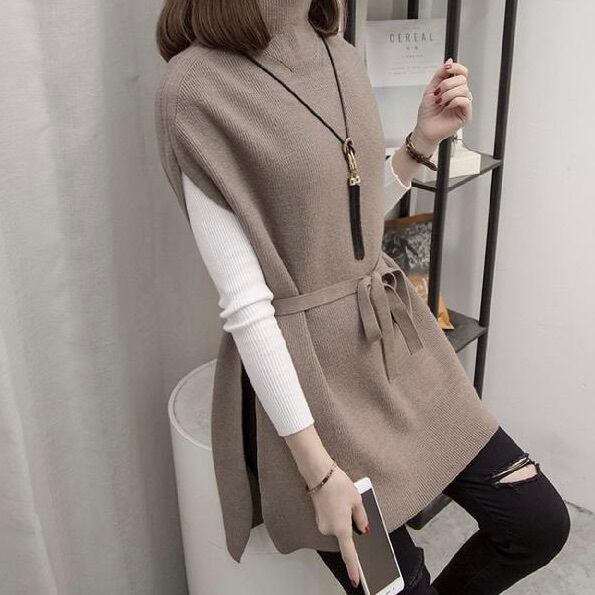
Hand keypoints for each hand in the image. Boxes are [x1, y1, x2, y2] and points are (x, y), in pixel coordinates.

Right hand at [310, 464, 369, 589]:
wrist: (319, 473)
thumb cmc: (337, 485)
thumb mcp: (356, 500)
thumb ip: (361, 518)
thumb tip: (363, 529)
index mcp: (341, 528)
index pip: (349, 554)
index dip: (353, 568)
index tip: (356, 580)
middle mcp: (329, 530)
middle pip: (344, 535)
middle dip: (350, 525)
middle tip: (351, 506)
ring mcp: (322, 524)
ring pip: (338, 526)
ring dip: (342, 517)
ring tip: (343, 499)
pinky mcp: (318, 517)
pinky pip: (332, 521)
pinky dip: (336, 514)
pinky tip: (337, 500)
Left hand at [412, 57, 473, 151]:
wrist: (424, 129)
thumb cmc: (427, 113)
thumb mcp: (430, 90)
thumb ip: (439, 75)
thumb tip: (450, 60)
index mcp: (454, 88)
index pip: (462, 72)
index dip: (456, 68)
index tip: (447, 68)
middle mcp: (460, 95)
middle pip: (462, 79)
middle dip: (447, 84)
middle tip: (438, 94)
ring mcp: (464, 105)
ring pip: (463, 89)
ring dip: (448, 94)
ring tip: (440, 102)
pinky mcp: (466, 115)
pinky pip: (465, 101)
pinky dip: (454, 101)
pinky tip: (447, 107)